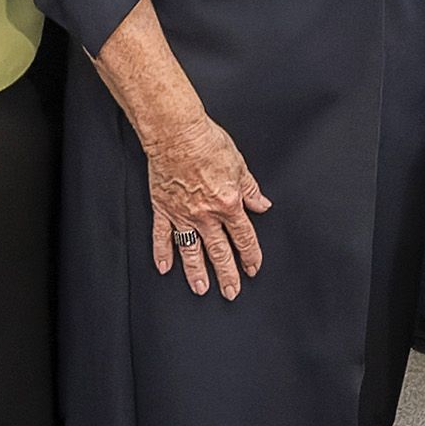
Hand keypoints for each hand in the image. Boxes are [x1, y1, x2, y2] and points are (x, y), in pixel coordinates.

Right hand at [144, 109, 271, 299]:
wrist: (176, 133)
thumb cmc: (207, 143)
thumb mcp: (239, 165)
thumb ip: (251, 189)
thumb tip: (262, 205)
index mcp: (228, 203)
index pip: (244, 237)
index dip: (250, 255)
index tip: (253, 268)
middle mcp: (206, 214)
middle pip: (219, 251)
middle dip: (227, 274)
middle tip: (231, 292)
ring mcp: (182, 213)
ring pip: (191, 250)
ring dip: (197, 272)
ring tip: (202, 288)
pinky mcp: (163, 208)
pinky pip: (162, 236)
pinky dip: (162, 253)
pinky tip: (165, 268)